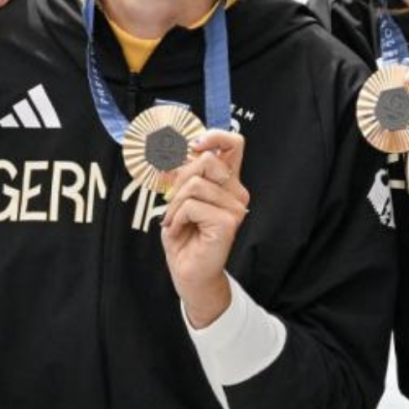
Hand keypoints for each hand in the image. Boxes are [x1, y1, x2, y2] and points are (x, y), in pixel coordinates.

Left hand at [160, 129, 248, 326]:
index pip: (233, 144)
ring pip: (194, 184)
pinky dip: (177, 217)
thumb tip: (172, 148)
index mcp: (228, 182)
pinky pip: (192, 205)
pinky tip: (179, 230)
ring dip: (175, 204)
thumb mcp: (179, 197)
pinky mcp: (228, 222)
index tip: (192, 145)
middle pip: (206, 160)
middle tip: (173, 204)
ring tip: (175, 222)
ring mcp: (235, 208)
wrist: (189, 273)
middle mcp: (236, 193)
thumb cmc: (184, 236)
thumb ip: (183, 173)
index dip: (213, 136)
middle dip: (180, 179)